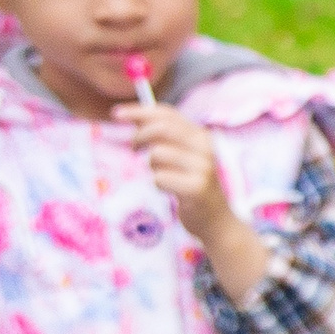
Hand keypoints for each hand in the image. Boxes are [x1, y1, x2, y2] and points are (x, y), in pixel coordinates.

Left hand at [116, 101, 269, 297]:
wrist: (218, 222)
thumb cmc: (193, 188)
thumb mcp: (183, 157)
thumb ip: (165, 139)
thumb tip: (134, 120)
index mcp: (201, 136)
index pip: (168, 113)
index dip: (139, 111)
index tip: (116, 114)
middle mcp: (205, 148)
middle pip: (161, 129)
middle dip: (139, 136)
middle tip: (133, 148)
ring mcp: (202, 168)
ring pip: (157, 154)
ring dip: (151, 166)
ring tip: (162, 176)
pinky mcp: (196, 188)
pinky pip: (160, 178)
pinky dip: (158, 184)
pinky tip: (169, 191)